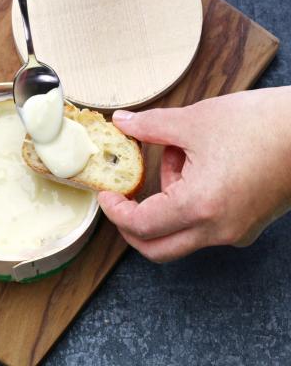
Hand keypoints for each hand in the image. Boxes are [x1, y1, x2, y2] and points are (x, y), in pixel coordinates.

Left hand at [98, 87, 290, 262]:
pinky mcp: (249, 225)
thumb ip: (150, 127)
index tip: (107, 195)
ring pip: (182, 233)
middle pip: (158, 248)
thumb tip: (122, 122)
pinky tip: (198, 164)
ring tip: (178, 155)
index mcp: (199, 207)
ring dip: (165, 202)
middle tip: (122, 200)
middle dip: (133, 226)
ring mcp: (236, 232)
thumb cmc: (262, 124)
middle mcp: (218, 230)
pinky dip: (189, 202)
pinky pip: (206, 225)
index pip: (141, 227)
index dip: (115, 212)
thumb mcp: (194, 121)